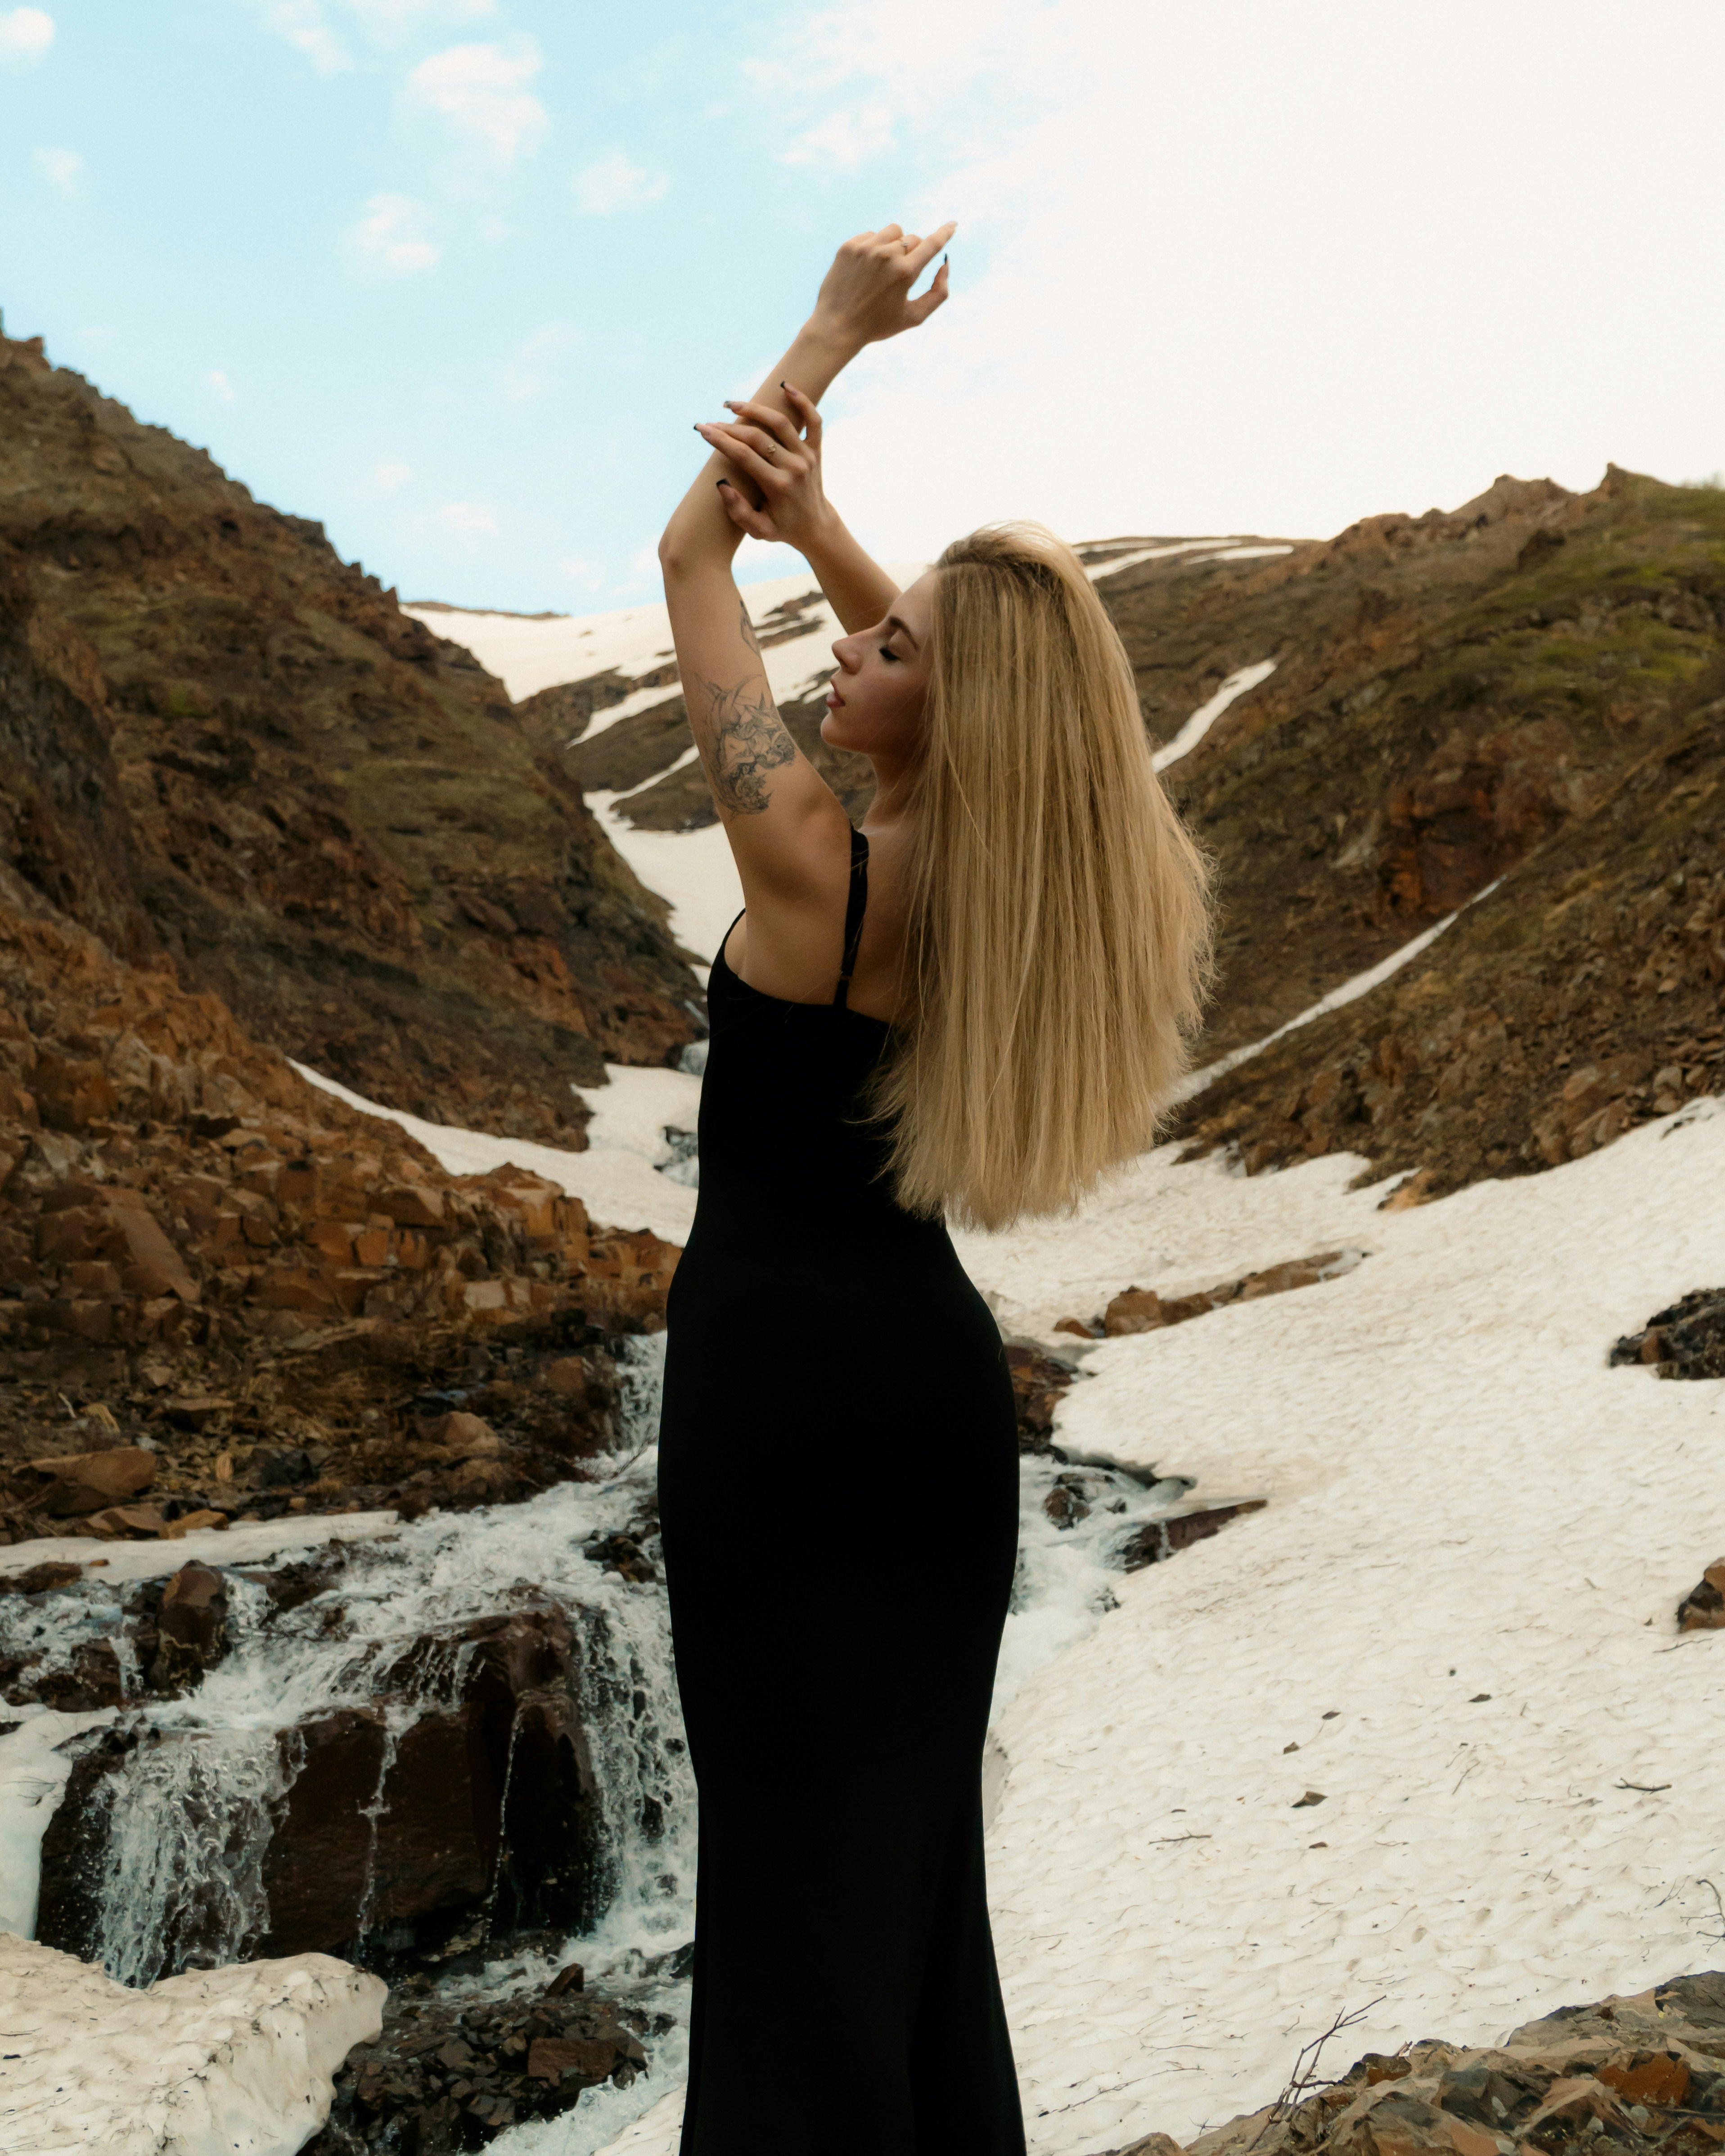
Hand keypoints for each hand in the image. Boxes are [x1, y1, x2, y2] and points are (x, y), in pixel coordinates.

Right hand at [696, 384, 834, 552]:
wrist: (816, 527)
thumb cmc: (782, 528)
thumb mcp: (759, 530)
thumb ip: (738, 512)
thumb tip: (721, 484)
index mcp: (778, 486)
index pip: (744, 456)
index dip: (720, 441)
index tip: (702, 430)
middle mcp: (794, 467)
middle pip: (757, 437)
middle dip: (729, 428)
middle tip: (710, 422)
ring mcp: (807, 456)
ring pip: (780, 423)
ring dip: (755, 410)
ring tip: (732, 405)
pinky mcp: (816, 449)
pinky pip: (814, 420)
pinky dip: (803, 401)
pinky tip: (784, 386)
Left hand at [810, 221, 955, 346]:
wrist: (836, 327)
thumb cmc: (878, 325)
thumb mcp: (915, 317)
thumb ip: (939, 292)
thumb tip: (945, 263)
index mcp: (905, 272)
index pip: (932, 243)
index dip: (945, 232)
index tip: (952, 224)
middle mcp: (887, 255)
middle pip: (913, 239)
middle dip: (913, 253)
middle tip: (900, 275)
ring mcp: (866, 248)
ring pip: (894, 231)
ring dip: (895, 244)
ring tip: (884, 268)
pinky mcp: (849, 246)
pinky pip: (872, 235)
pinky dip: (874, 247)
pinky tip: (866, 268)